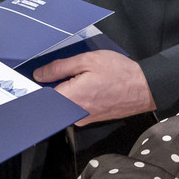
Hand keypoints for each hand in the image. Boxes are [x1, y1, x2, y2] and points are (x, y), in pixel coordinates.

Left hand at [32, 50, 155, 124]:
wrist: (145, 88)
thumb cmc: (120, 73)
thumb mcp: (88, 60)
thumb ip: (61, 67)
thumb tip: (40, 74)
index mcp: (72, 98)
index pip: (42, 97)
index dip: (36, 86)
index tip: (33, 77)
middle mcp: (75, 114)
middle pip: (51, 102)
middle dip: (50, 87)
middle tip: (58, 72)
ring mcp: (83, 118)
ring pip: (63, 104)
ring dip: (64, 90)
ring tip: (76, 76)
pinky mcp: (91, 118)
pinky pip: (74, 107)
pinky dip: (74, 96)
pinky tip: (84, 84)